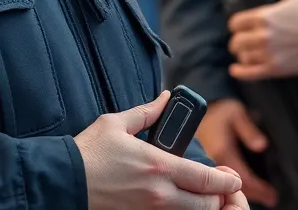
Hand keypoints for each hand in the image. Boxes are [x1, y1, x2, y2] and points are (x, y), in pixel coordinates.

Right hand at [75, 91, 243, 209]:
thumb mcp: (116, 123)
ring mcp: (148, 209)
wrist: (63, 182)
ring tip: (201, 193)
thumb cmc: (88, 152)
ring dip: (200, 205)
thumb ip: (147, 112)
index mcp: (157, 166)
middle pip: (205, 205)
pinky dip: (180, 209)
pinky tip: (178, 199)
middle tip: (219, 187)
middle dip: (217, 197)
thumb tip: (165, 99)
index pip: (205, 179)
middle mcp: (158, 193)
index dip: (226, 180)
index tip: (234, 177)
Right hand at [196, 99, 277, 206]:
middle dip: (253, 195)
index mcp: (222, 151)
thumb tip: (262, 145)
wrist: (190, 111)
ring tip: (260, 195)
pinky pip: (216, 185)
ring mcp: (205, 168)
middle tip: (270, 198)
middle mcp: (212, 162)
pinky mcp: (201, 169)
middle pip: (234, 188)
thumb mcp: (236, 112)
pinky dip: (228, 190)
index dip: (259, 189)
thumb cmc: (216, 111)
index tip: (272, 195)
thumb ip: (249, 129)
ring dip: (241, 194)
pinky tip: (238, 190)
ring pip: (224, 189)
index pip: (243, 178)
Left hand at [227, 0, 297, 80]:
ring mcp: (269, 53)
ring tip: (245, 55)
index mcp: (265, 15)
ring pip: (243, 57)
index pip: (236, 22)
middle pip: (236, 41)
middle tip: (241, 42)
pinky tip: (235, 70)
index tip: (239, 27)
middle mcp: (263, 35)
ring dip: (242, 55)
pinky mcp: (277, 69)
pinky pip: (251, 74)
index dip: (236, 25)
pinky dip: (240, 73)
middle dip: (237, 41)